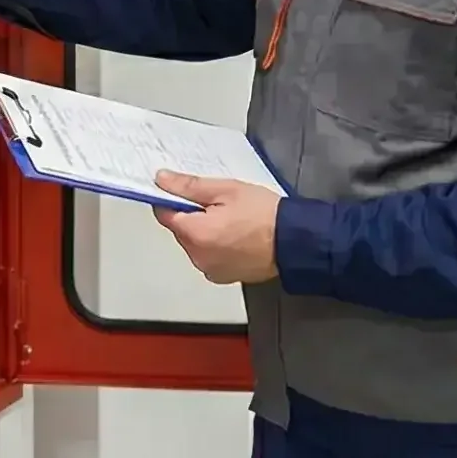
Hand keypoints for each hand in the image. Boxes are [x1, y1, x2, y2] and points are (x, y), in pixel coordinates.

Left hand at [152, 172, 279, 284]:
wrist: (294, 241)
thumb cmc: (266, 215)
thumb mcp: (228, 190)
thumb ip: (190, 186)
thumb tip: (162, 180)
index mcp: (195, 233)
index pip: (164, 214)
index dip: (172, 199)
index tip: (185, 192)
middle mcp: (197, 256)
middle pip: (181, 230)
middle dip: (193, 216)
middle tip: (221, 205)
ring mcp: (209, 269)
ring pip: (195, 245)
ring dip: (205, 233)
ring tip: (233, 222)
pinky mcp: (222, 276)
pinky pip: (209, 258)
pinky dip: (216, 248)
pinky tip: (237, 237)